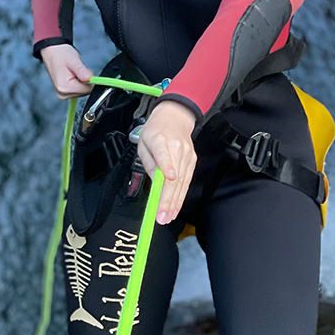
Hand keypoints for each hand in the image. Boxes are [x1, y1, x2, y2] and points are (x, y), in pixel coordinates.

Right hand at [40, 43, 93, 98]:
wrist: (53, 52)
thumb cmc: (61, 55)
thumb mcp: (74, 61)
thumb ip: (82, 72)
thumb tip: (92, 80)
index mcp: (64, 87)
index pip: (87, 89)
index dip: (90, 79)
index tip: (85, 71)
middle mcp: (63, 94)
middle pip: (85, 91)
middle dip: (86, 80)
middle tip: (77, 69)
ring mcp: (63, 94)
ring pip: (83, 90)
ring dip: (82, 80)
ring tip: (74, 71)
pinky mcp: (65, 92)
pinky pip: (79, 89)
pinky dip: (79, 82)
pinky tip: (73, 75)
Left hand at [136, 100, 196, 224]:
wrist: (175, 117)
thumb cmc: (156, 131)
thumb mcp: (143, 143)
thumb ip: (149, 162)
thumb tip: (154, 182)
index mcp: (160, 140)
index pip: (164, 153)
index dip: (167, 166)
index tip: (168, 178)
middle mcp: (176, 148)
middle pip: (174, 176)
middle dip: (167, 199)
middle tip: (161, 216)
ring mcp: (186, 155)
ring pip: (181, 182)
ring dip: (174, 202)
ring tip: (167, 217)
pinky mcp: (192, 161)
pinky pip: (186, 182)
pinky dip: (180, 196)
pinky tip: (175, 208)